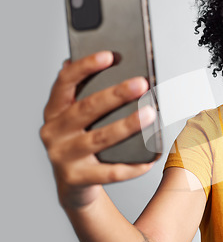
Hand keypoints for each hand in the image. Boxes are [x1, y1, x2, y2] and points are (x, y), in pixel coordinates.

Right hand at [40, 51, 155, 208]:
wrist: (73, 186)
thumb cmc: (81, 143)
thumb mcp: (78, 119)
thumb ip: (87, 93)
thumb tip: (111, 62)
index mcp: (54, 111)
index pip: (65, 82)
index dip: (86, 67)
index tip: (109, 55)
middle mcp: (54, 132)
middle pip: (86, 108)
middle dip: (116, 94)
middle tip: (142, 83)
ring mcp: (63, 157)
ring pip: (99, 138)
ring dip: (127, 125)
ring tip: (150, 114)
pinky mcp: (76, 179)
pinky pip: (110, 172)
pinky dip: (132, 166)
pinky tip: (150, 158)